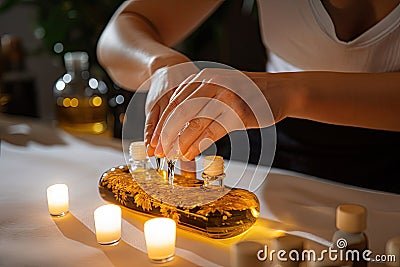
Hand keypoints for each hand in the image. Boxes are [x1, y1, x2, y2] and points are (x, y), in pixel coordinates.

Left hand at [150, 68, 274, 159]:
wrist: (282, 91)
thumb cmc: (250, 95)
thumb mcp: (221, 92)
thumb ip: (201, 106)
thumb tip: (181, 132)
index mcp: (203, 78)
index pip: (174, 102)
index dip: (161, 123)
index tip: (153, 140)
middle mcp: (212, 82)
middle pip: (179, 111)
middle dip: (165, 134)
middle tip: (158, 151)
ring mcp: (225, 95)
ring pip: (194, 121)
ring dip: (180, 141)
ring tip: (172, 156)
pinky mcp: (237, 110)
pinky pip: (212, 129)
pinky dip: (198, 143)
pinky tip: (189, 154)